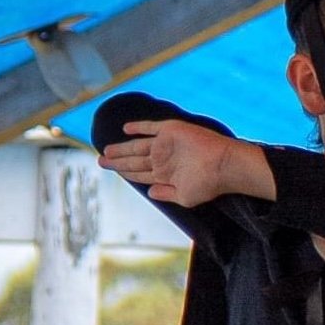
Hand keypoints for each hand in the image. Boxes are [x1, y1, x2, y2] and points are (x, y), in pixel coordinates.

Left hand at [98, 120, 263, 206]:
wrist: (223, 165)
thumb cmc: (208, 185)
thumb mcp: (185, 197)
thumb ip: (166, 194)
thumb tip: (149, 192)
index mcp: (165, 175)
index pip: (140, 174)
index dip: (125, 173)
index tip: (112, 171)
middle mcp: (163, 159)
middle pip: (134, 160)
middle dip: (117, 162)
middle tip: (101, 162)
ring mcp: (165, 144)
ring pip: (137, 146)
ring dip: (121, 148)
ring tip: (106, 151)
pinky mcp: (170, 130)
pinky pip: (150, 127)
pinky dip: (138, 127)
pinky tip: (126, 129)